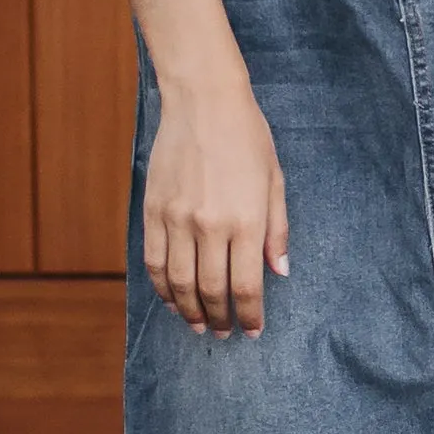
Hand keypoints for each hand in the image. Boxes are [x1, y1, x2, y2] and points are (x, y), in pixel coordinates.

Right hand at [145, 69, 289, 333]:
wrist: (203, 101)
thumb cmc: (247, 137)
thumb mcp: (275, 181)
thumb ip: (277, 230)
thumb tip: (280, 272)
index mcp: (246, 220)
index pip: (247, 286)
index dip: (249, 315)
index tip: (252, 330)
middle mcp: (210, 225)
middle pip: (211, 291)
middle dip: (220, 319)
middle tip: (224, 332)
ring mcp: (177, 219)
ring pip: (178, 284)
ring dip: (188, 311)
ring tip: (198, 324)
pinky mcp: (153, 210)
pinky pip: (154, 262)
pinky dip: (162, 287)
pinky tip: (171, 298)